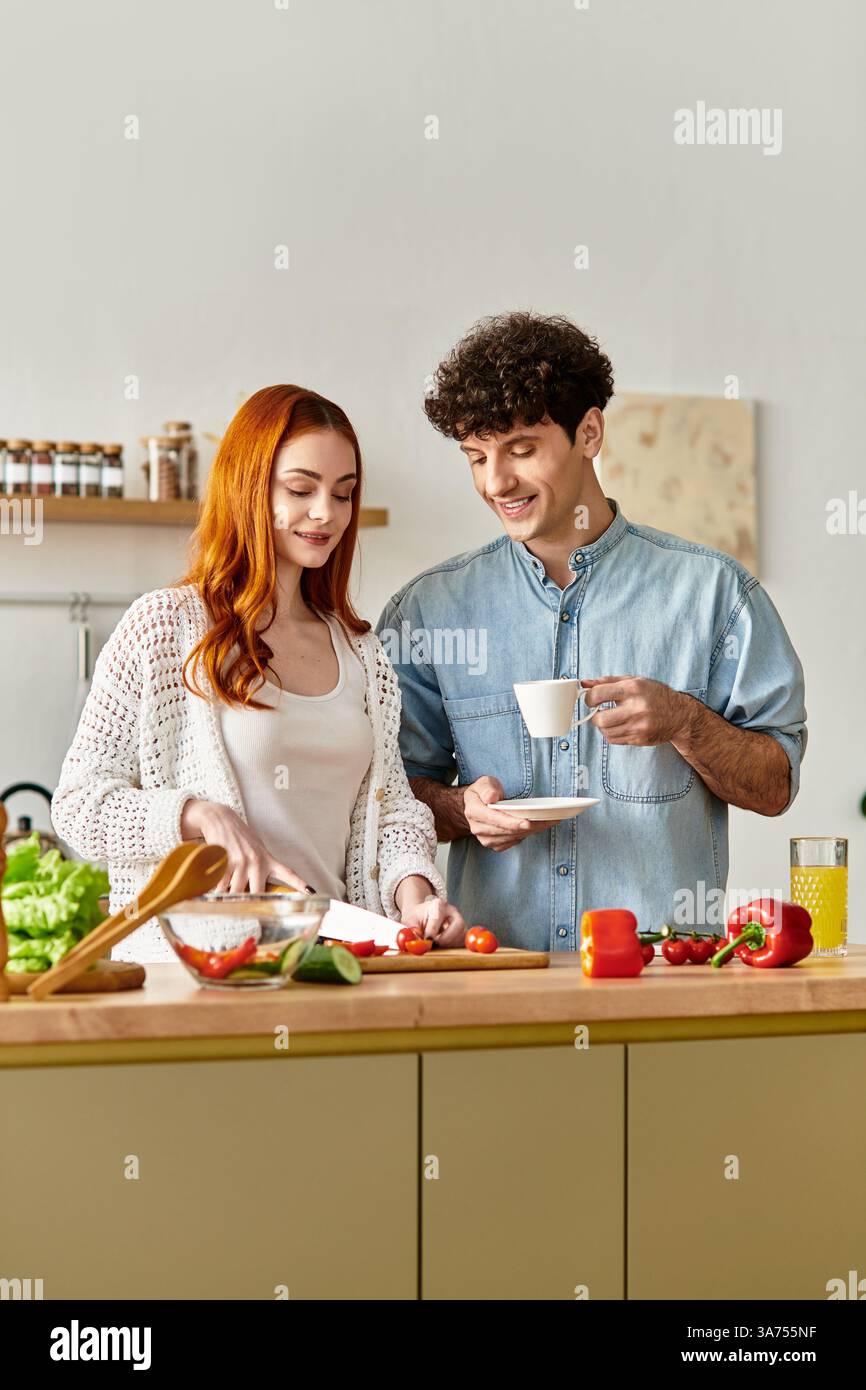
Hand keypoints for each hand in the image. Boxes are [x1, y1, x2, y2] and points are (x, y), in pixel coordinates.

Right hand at [180, 799, 308, 893]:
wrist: (222, 820)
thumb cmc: (241, 838)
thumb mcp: (257, 849)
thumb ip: (262, 867)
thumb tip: (260, 889)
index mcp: (268, 860)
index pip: (288, 873)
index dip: (299, 884)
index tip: (311, 893)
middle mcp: (257, 862)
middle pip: (258, 893)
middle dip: (253, 905)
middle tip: (250, 915)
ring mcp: (241, 863)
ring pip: (237, 892)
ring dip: (230, 900)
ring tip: (225, 903)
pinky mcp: (225, 863)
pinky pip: (221, 886)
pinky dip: (216, 893)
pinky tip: (213, 894)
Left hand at [399, 894, 467, 947]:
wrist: (421, 917)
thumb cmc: (416, 918)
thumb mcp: (410, 921)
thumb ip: (413, 930)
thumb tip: (418, 941)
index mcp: (438, 904)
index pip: (439, 917)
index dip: (432, 931)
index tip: (426, 939)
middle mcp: (452, 911)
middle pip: (459, 925)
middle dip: (446, 938)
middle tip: (434, 944)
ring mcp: (459, 921)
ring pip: (462, 935)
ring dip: (449, 944)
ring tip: (436, 943)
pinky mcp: (462, 931)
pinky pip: (463, 941)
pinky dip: (453, 946)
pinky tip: (442, 945)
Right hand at [462, 775, 558, 851]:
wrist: (475, 805)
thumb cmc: (483, 792)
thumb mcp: (484, 783)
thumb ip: (487, 788)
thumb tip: (492, 798)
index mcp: (474, 811)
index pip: (496, 819)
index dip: (513, 822)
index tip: (529, 822)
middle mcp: (478, 828)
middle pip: (507, 831)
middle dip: (529, 826)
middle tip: (548, 820)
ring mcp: (485, 838)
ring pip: (512, 838)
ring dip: (531, 831)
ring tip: (548, 822)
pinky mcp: (494, 844)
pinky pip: (513, 842)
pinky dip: (526, 835)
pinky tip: (537, 827)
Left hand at [580, 677, 693, 744]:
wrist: (680, 715)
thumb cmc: (655, 695)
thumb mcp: (634, 681)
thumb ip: (607, 681)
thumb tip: (584, 683)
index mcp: (633, 689)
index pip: (598, 695)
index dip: (589, 698)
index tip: (591, 700)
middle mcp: (636, 708)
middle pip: (600, 720)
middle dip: (595, 717)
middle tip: (600, 712)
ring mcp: (639, 726)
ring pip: (606, 732)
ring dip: (604, 726)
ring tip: (612, 719)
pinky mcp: (640, 739)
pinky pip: (615, 740)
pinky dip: (612, 734)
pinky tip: (620, 726)